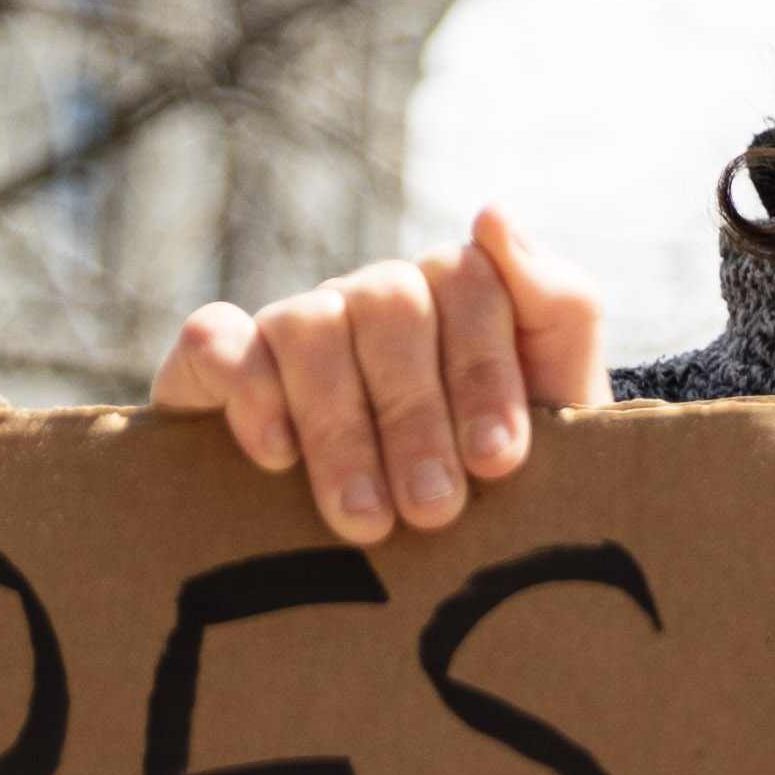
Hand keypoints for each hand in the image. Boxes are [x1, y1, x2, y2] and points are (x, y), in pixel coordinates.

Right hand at [154, 202, 601, 543]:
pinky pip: (217, 341)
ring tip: (366, 521)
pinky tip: (277, 454)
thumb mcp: (555, 405)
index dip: (483, 373)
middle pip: (391, 308)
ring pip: (311, 327)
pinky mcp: (216, 363)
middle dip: (416, 418)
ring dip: (340, 428)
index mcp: (456, 295)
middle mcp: (372, 297)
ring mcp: (295, 325)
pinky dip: (248, 389)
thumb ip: (559, 308)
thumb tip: (494, 214)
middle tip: (433, 510)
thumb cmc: (489, 481)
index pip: (470, 285)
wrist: (414, 560)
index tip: (496, 460)